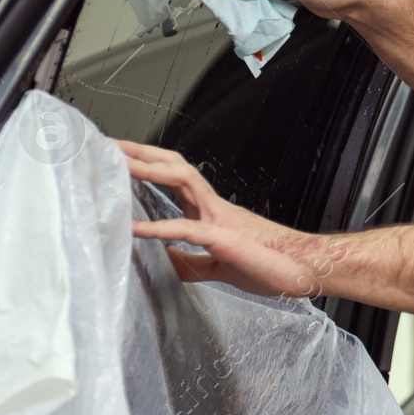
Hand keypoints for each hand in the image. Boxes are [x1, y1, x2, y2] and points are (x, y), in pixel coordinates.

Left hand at [122, 140, 341, 296]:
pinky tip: (135, 229)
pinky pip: (187, 227)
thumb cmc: (270, 265)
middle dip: (141, 153)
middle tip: (110, 145)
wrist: (304, 269)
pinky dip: (159, 227)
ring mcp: (220, 217)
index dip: (148, 164)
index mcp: (212, 212)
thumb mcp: (220, 267)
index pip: (175, 177)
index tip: (122, 157)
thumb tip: (166, 260)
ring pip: (182, 179)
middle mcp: (213, 206)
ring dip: (149, 169)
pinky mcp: (224, 238)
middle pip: (174, 166)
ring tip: (120, 163)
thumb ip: (192, 262)